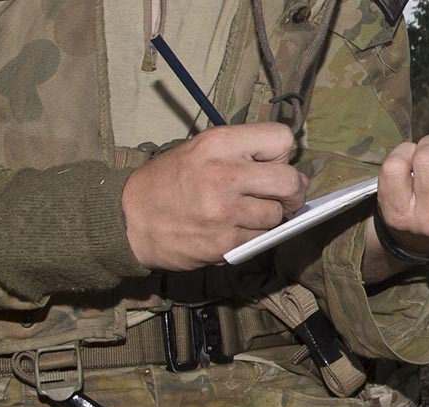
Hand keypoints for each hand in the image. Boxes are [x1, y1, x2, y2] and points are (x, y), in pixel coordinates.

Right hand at [122, 123, 308, 269]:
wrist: (129, 220)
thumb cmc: (169, 182)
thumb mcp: (201, 150)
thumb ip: (246, 155)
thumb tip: (298, 176)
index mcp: (219, 143)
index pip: (281, 139)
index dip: (282, 153)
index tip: (273, 163)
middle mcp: (224, 175)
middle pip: (290, 182)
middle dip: (292, 192)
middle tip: (283, 197)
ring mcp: (225, 213)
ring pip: (277, 216)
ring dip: (269, 217)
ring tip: (245, 214)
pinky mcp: (224, 244)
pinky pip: (260, 240)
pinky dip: (254, 237)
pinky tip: (234, 230)